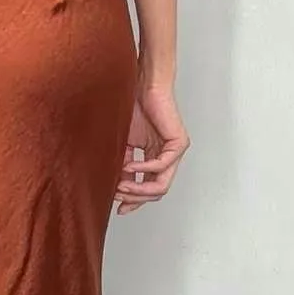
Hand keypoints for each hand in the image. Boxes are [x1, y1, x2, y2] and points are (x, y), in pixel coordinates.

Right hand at [116, 85, 189, 215]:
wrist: (139, 86)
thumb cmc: (130, 109)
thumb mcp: (122, 147)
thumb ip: (122, 168)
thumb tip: (114, 189)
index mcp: (153, 160)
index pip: (148, 189)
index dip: (133, 201)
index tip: (118, 207)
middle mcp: (166, 159)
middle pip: (154, 193)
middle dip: (134, 198)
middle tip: (117, 194)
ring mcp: (175, 152)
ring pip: (160, 186)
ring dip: (138, 189)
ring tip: (121, 185)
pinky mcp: (179, 144)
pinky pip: (161, 167)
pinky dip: (143, 170)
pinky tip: (129, 166)